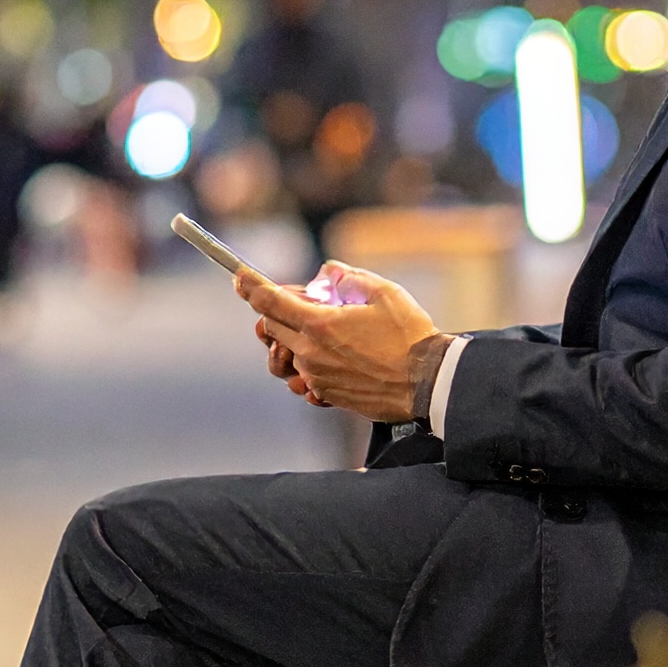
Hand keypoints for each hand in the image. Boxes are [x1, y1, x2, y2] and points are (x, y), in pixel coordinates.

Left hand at [235, 262, 438, 423]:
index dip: (250, 286)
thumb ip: (349, 277)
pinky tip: (330, 356)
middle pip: (271, 327)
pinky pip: (302, 377)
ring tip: (316, 331)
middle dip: (276, 310)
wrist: (428, 383)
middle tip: (302, 300)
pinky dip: (307, 364)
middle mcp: (311, 352)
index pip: (270, 301)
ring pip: (283, 354)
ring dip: (290, 339)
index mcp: (320, 324)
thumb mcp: (385, 293)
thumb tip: (327, 271)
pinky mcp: (326, 395)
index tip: (239, 278)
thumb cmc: (410, 337)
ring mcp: (316, 377)